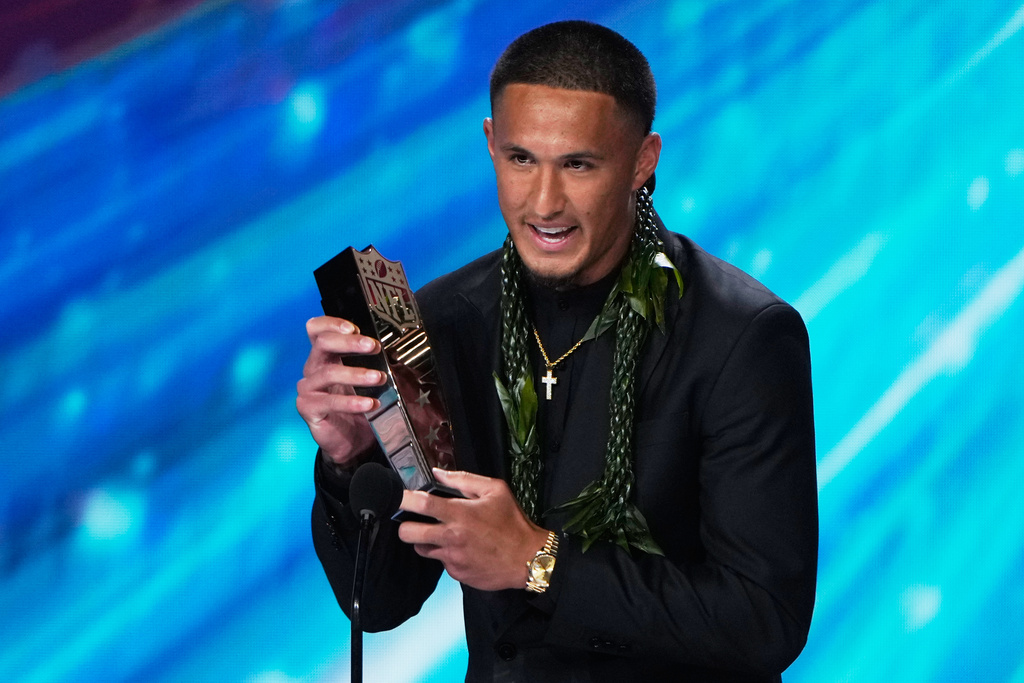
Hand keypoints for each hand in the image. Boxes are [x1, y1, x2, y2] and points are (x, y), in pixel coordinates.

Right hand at [296, 316, 385, 465]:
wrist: (350, 441)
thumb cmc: (358, 406)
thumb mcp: (365, 381)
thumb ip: (373, 364)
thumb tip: (396, 352)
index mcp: (325, 357)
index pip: (317, 330)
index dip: (332, 324)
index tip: (354, 328)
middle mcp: (313, 369)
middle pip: (322, 344)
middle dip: (350, 343)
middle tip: (374, 346)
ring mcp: (308, 388)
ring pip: (328, 373)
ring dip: (357, 374)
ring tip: (379, 378)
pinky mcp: (309, 408)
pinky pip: (329, 402)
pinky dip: (351, 402)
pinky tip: (370, 404)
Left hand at [397, 469, 550, 590]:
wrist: (528, 559)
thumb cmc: (513, 523)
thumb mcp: (496, 491)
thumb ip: (464, 479)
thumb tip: (438, 473)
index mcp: (460, 514)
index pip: (422, 504)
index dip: (403, 499)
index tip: (397, 496)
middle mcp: (452, 537)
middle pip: (409, 533)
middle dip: (405, 526)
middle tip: (414, 521)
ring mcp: (452, 558)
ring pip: (422, 549)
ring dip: (426, 541)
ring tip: (444, 535)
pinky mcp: (457, 574)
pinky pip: (442, 562)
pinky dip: (447, 555)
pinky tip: (463, 549)